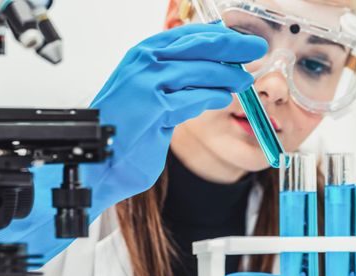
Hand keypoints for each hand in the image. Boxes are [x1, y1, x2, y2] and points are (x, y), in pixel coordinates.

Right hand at [0, 24, 267, 262]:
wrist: (98, 160)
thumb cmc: (122, 127)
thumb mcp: (146, 91)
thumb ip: (172, 75)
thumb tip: (211, 66)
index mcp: (141, 54)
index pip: (188, 34)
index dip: (219, 34)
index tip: (242, 38)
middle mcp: (143, 63)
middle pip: (199, 46)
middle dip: (233, 47)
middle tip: (256, 50)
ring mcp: (148, 84)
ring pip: (200, 71)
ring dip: (228, 75)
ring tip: (244, 80)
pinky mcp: (155, 108)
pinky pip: (194, 99)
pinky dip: (213, 97)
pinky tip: (224, 98)